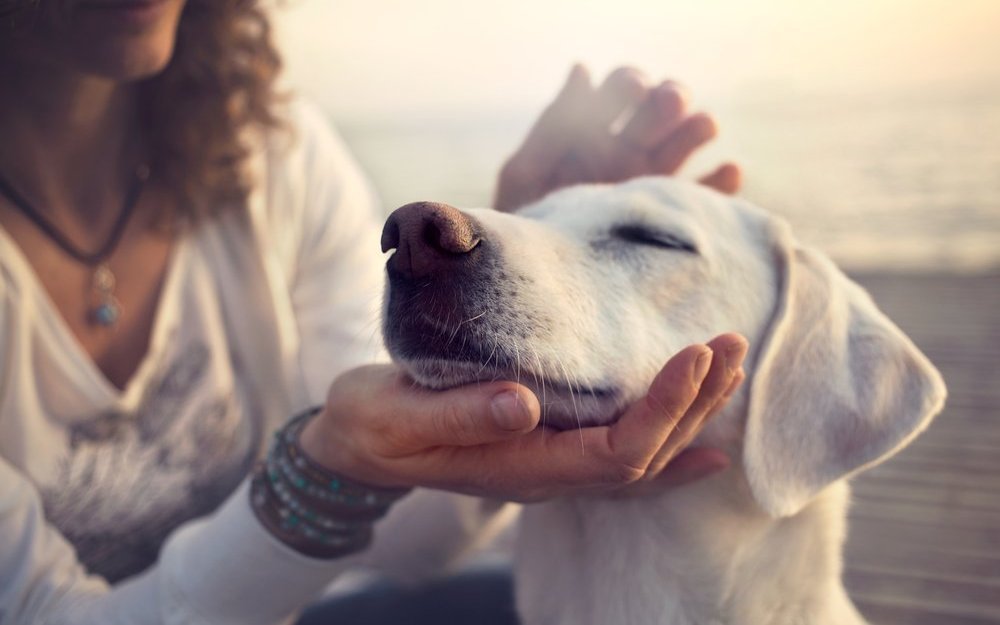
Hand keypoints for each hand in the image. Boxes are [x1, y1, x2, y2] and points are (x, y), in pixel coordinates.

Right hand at [299, 334, 747, 502]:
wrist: (357, 445)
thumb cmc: (373, 425)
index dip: (663, 408)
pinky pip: (623, 458)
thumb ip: (458, 415)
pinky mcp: (548, 446)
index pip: (615, 451)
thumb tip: (523, 403)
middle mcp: (548, 474)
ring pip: (642, 455)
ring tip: (729, 366)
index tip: (695, 354)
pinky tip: (707, 444)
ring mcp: (551, 466)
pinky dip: (671, 447)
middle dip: (694, 402)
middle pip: (645, 455)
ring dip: (691, 413)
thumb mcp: (398, 416)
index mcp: (520, 467)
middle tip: (730, 343)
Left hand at [494, 65, 741, 211]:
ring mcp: (653, 183)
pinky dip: (722, 183)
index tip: (633, 89)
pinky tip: (727, 172)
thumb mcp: (526, 175)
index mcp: (593, 133)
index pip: (621, 90)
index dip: (630, 84)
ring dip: (698, 127)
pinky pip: (707, 197)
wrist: (540, 286)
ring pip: (687, 143)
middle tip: (670, 103)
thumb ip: (553, 126)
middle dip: (669, 98)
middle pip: (661, 110)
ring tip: (703, 126)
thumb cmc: (525, 228)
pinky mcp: (672, 219)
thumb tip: (582, 68)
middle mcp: (628, 152)